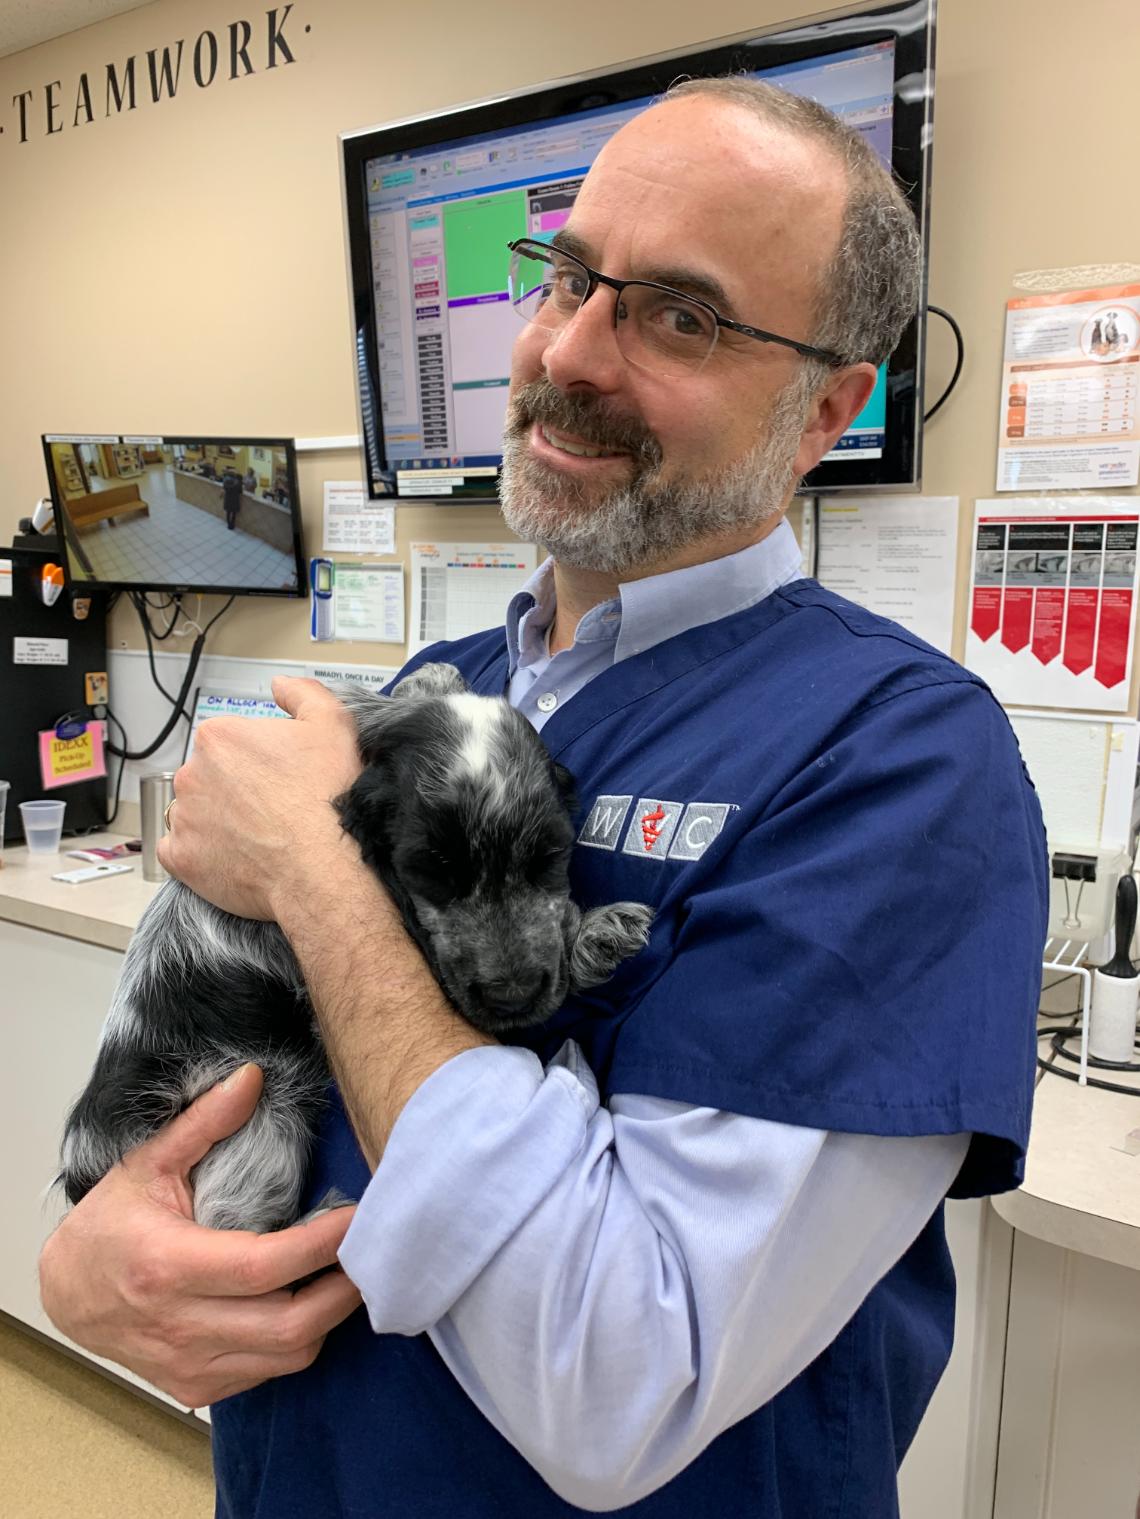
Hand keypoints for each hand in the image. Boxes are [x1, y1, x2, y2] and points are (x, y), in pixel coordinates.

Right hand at [38, 1063, 362, 1409]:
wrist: (66, 1290)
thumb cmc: (111, 1224)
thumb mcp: (149, 1162)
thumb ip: (204, 1121)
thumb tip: (251, 1077)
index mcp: (169, 1265)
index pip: (266, 1267)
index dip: (322, 1245)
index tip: (358, 1217)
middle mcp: (180, 1324)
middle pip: (290, 1325)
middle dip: (343, 1289)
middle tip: (370, 1249)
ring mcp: (189, 1365)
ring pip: (288, 1356)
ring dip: (328, 1317)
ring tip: (345, 1274)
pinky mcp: (197, 1388)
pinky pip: (268, 1373)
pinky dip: (298, 1342)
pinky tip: (305, 1302)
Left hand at [158, 676, 362, 919]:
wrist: (324, 867)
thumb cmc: (328, 798)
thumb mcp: (333, 724)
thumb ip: (302, 693)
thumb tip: (281, 686)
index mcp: (220, 736)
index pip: (229, 740)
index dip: (258, 758)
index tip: (279, 776)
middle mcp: (192, 773)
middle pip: (208, 776)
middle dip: (235, 788)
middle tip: (273, 807)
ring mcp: (183, 817)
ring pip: (193, 812)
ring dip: (216, 820)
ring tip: (257, 835)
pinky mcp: (181, 858)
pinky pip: (180, 851)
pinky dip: (201, 854)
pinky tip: (233, 856)